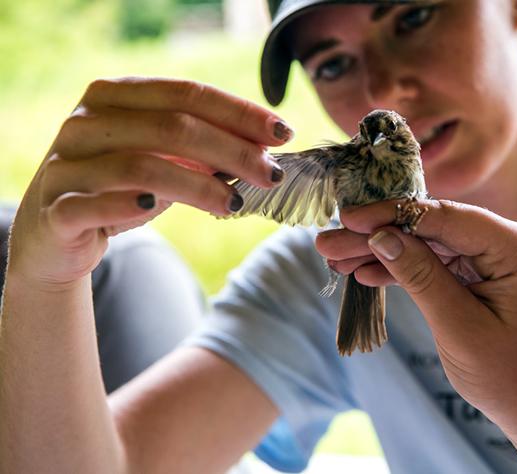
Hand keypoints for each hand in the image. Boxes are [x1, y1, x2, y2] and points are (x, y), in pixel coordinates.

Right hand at [8, 77, 291, 287]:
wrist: (57, 232)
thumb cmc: (120, 189)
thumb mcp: (162, 161)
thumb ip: (202, 149)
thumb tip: (265, 146)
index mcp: (115, 96)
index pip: (187, 94)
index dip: (239, 112)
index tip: (282, 133)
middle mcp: (87, 121)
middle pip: (173, 127)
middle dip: (233, 151)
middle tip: (272, 176)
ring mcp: (67, 162)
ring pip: (142, 166)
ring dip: (199, 186)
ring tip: (236, 203)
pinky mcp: (56, 207)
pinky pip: (96, 203)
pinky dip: (131, 206)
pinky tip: (156, 208)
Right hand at [316, 199, 516, 421]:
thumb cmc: (509, 375)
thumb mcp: (459, 326)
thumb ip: (420, 275)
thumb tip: (380, 236)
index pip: (445, 217)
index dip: (392, 215)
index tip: (349, 218)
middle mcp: (509, 242)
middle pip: (431, 228)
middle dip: (378, 236)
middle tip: (330, 241)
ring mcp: (495, 257)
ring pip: (427, 244)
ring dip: (382, 252)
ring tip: (336, 258)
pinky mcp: (481, 273)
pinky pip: (435, 263)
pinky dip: (401, 269)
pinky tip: (365, 273)